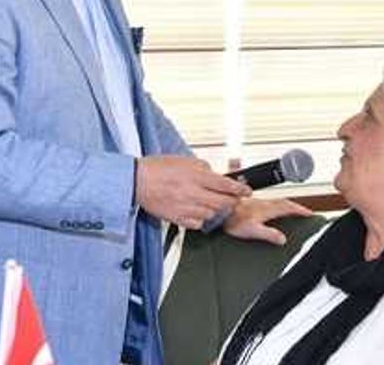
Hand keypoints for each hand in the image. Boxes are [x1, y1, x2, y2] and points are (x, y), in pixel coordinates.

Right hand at [135, 155, 249, 229]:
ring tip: (210, 201)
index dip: (240, 189)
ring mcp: (186, 208)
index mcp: (196, 176)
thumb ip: (202, 167)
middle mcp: (193, 193)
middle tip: (233, 199)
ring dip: (215, 209)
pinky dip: (201, 218)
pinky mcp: (178, 218)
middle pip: (223, 203)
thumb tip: (214, 173)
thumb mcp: (184, 160)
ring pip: (212, 214)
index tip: (246, 191)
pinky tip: (197, 210)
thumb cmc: (157, 168)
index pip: (225, 185)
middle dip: (231, 201)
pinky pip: (198, 223)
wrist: (137, 181)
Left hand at [222, 197, 314, 244]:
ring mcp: (255, 202)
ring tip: (291, 210)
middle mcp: (263, 203)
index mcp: (267, 209)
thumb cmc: (233, 220)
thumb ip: (269, 234)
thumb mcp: (254, 230)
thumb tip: (283, 239)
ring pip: (275, 201)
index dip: (300, 210)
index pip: (288, 207)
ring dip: (285, 205)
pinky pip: (265, 202)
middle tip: (303, 211)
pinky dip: (272, 204)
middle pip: (283, 202)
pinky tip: (269, 208)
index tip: (309, 213)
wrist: (219, 210)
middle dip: (295, 207)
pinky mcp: (248, 203)